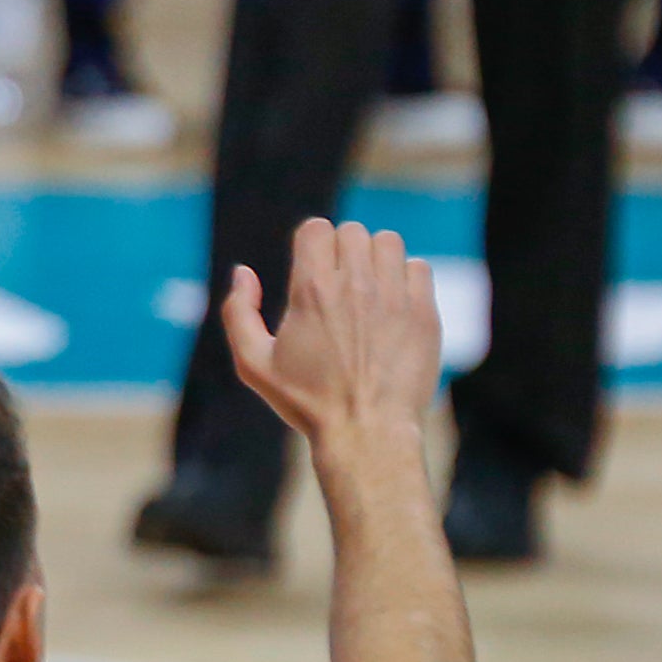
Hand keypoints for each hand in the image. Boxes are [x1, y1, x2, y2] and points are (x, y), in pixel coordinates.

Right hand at [222, 219, 441, 446]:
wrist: (366, 431)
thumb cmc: (307, 402)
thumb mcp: (253, 365)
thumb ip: (238, 313)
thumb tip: (243, 272)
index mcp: (311, 291)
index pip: (316, 229)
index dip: (311, 244)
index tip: (311, 268)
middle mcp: (355, 285)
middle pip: (352, 232)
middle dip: (342, 250)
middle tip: (338, 283)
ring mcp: (394, 296)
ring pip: (388, 242)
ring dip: (375, 258)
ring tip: (367, 289)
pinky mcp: (423, 312)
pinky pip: (419, 268)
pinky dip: (405, 278)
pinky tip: (392, 304)